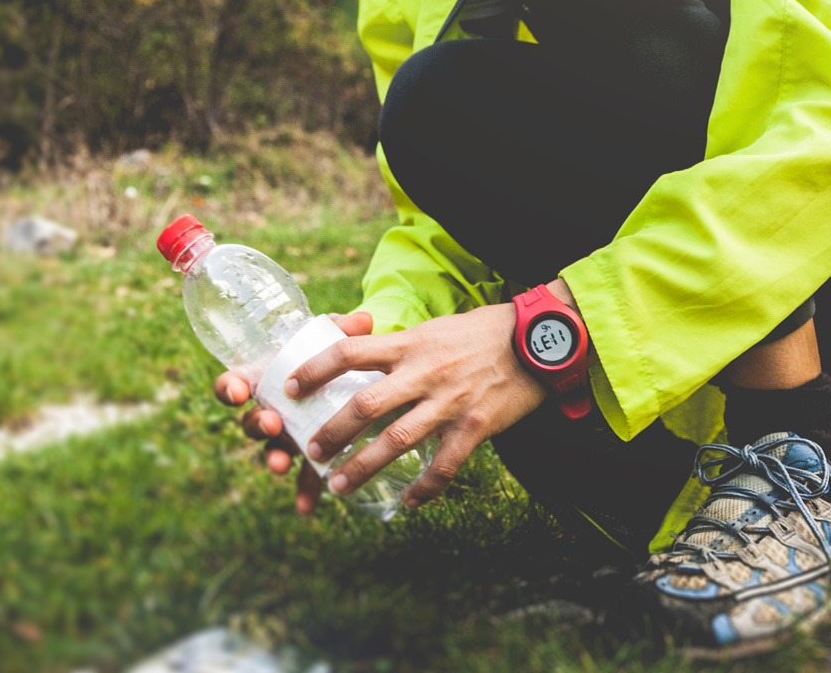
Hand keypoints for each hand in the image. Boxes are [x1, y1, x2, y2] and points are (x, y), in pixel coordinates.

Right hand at [212, 311, 376, 514]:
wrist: (353, 379)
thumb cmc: (335, 355)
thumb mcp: (337, 339)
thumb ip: (346, 330)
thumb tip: (364, 319)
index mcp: (265, 379)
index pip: (233, 384)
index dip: (230, 388)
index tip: (239, 390)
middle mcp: (270, 409)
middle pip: (250, 422)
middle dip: (257, 425)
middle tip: (273, 423)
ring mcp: (287, 435)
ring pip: (271, 450)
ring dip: (273, 458)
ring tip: (281, 464)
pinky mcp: (308, 454)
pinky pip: (302, 476)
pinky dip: (303, 490)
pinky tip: (306, 507)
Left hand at [289, 301, 549, 508]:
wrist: (541, 340)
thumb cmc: (483, 332)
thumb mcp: (434, 327)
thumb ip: (399, 343)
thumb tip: (359, 343)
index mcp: (410, 345)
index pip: (349, 353)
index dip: (314, 370)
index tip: (290, 388)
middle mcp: (424, 373)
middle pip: (364, 406)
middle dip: (331, 433)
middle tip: (308, 453)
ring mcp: (450, 403)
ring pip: (396, 441)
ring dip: (363, 467)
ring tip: (339, 487)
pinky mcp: (476, 427)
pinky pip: (444, 466)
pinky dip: (425, 488)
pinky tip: (409, 503)